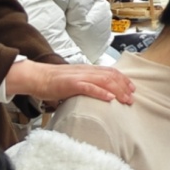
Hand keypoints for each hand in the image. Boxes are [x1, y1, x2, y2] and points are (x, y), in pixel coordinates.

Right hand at [4, 59, 134, 106]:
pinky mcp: (72, 84)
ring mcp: (80, 77)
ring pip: (104, 81)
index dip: (123, 79)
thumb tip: (97, 92)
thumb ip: (86, 84)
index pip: (110, 71)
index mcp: (88, 70)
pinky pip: (89, 88)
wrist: (37, 77)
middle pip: (111, 76)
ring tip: (126, 100)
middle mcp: (86, 71)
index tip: (132, 88)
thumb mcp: (74, 80)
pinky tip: (110, 99)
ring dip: (117, 91)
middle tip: (132, 98)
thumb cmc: (54, 81)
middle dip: (124, 87)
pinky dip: (101, 92)